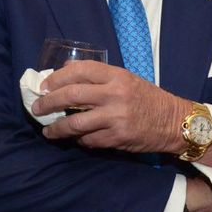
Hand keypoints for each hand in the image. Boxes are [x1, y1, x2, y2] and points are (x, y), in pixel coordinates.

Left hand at [32, 60, 189, 153]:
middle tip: (37, 108)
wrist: (175, 122)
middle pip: (71, 95)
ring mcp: (116, 117)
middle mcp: (115, 94)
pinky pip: (89, 140)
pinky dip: (79, 140)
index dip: (57, 78)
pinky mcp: (118, 138)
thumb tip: (65, 74)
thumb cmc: (148, 98)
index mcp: (117, 76)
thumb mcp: (127, 79)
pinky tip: (75, 139)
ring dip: (56, 128)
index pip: (79, 71)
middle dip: (48, 103)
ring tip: (48, 131)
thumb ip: (100, 77)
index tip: (44, 86)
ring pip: (74, 123)